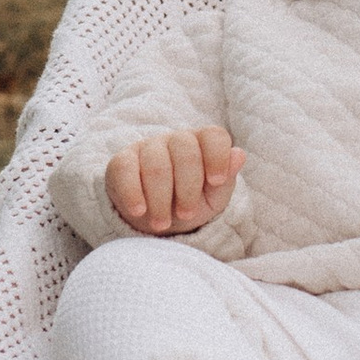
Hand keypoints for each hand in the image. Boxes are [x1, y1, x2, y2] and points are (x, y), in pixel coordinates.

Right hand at [106, 123, 244, 234]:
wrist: (156, 218)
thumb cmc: (190, 204)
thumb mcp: (213, 199)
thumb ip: (226, 179)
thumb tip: (239, 155)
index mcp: (202, 144)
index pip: (213, 135)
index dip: (218, 156)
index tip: (216, 181)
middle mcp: (175, 139)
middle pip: (185, 151)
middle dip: (187, 188)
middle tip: (186, 215)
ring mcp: (147, 147)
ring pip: (156, 163)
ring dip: (160, 198)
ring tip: (162, 223)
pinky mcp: (121, 161)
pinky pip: (125, 169)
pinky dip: (133, 193)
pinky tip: (139, 211)